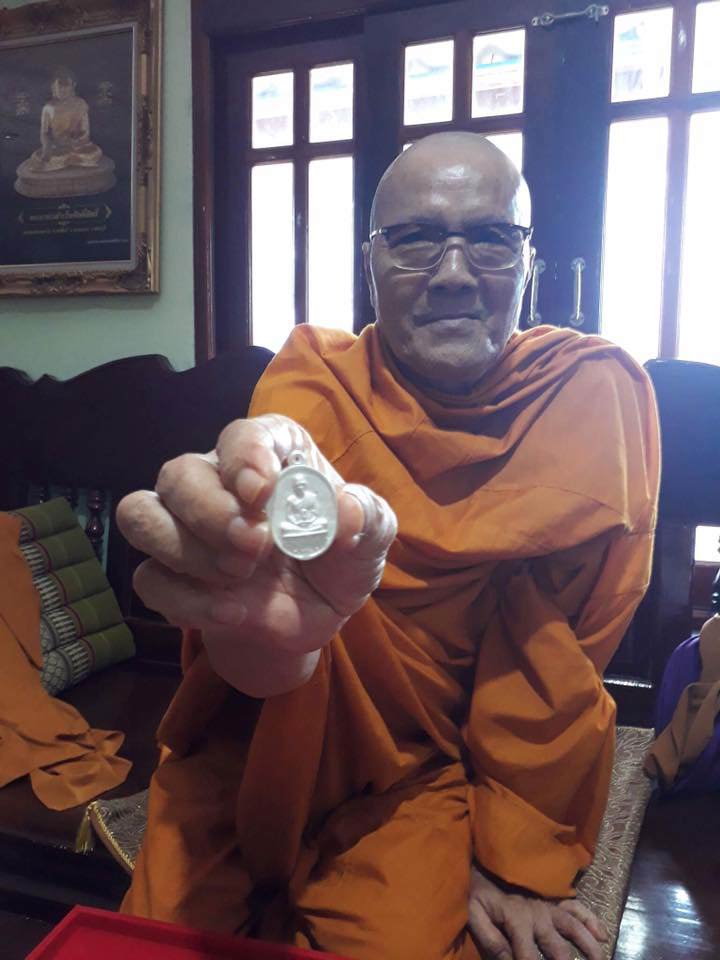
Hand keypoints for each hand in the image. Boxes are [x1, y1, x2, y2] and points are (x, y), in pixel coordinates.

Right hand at [116, 414, 396, 695]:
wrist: (316, 613)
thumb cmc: (339, 556)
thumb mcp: (370, 539)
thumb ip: (367, 517)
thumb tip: (346, 512)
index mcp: (268, 453)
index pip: (241, 436)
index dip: (245, 458)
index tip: (260, 491)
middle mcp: (216, 478)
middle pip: (179, 474)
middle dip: (211, 512)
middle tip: (255, 546)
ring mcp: (184, 526)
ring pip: (141, 514)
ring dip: (184, 548)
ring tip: (237, 575)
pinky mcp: (170, 574)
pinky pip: (148, 579)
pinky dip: (186, 600)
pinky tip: (231, 612)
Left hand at [468, 867, 607, 959]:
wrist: (484, 858)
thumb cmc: (477, 889)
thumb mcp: (474, 913)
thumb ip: (489, 939)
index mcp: (517, 920)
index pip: (528, 956)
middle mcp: (538, 914)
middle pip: (558, 949)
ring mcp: (549, 904)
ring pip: (574, 928)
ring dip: (588, 946)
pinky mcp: (555, 896)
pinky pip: (577, 906)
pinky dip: (591, 919)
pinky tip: (603, 934)